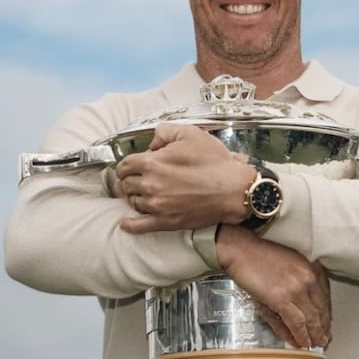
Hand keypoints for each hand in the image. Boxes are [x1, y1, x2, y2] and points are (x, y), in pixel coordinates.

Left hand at [115, 123, 254, 233]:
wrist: (233, 189)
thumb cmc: (215, 162)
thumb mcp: (190, 134)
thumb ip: (164, 132)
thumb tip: (152, 144)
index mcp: (152, 162)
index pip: (125, 165)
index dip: (128, 164)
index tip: (132, 166)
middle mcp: (150, 185)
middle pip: (126, 184)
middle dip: (131, 179)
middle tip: (140, 178)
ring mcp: (157, 205)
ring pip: (133, 202)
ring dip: (135, 197)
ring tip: (143, 193)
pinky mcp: (166, 222)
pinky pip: (140, 226)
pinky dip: (130, 225)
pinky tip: (125, 223)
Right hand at [216, 225, 331, 348]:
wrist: (241, 250)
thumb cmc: (260, 255)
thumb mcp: (288, 264)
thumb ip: (300, 283)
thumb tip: (306, 306)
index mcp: (311, 267)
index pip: (325, 296)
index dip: (326, 314)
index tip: (326, 324)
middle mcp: (308, 277)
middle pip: (321, 308)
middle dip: (324, 327)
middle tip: (325, 339)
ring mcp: (296, 288)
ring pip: (312, 318)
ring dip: (315, 335)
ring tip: (316, 345)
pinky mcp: (281, 299)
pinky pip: (296, 322)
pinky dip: (300, 335)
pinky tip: (302, 343)